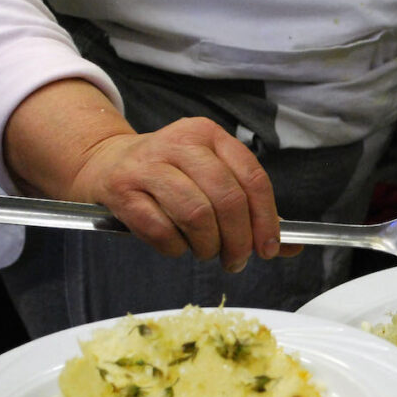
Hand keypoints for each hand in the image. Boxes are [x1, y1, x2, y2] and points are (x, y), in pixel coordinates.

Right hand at [69, 117, 282, 270]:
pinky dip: (175, 247)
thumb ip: (252, 211)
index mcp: (210, 136)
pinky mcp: (121, 189)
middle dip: (238, 239)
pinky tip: (177, 246)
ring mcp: (147, 164)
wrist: (105, 163)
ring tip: (206, 252)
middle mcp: (180, 143)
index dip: (266, 219)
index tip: (269, 248)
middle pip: (227, 199)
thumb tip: (291, 248)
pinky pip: (160, 229)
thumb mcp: (213, 179)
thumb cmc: (171, 177)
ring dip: (207, 245)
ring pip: (196, 214)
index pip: (253, 178)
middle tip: (236, 260)